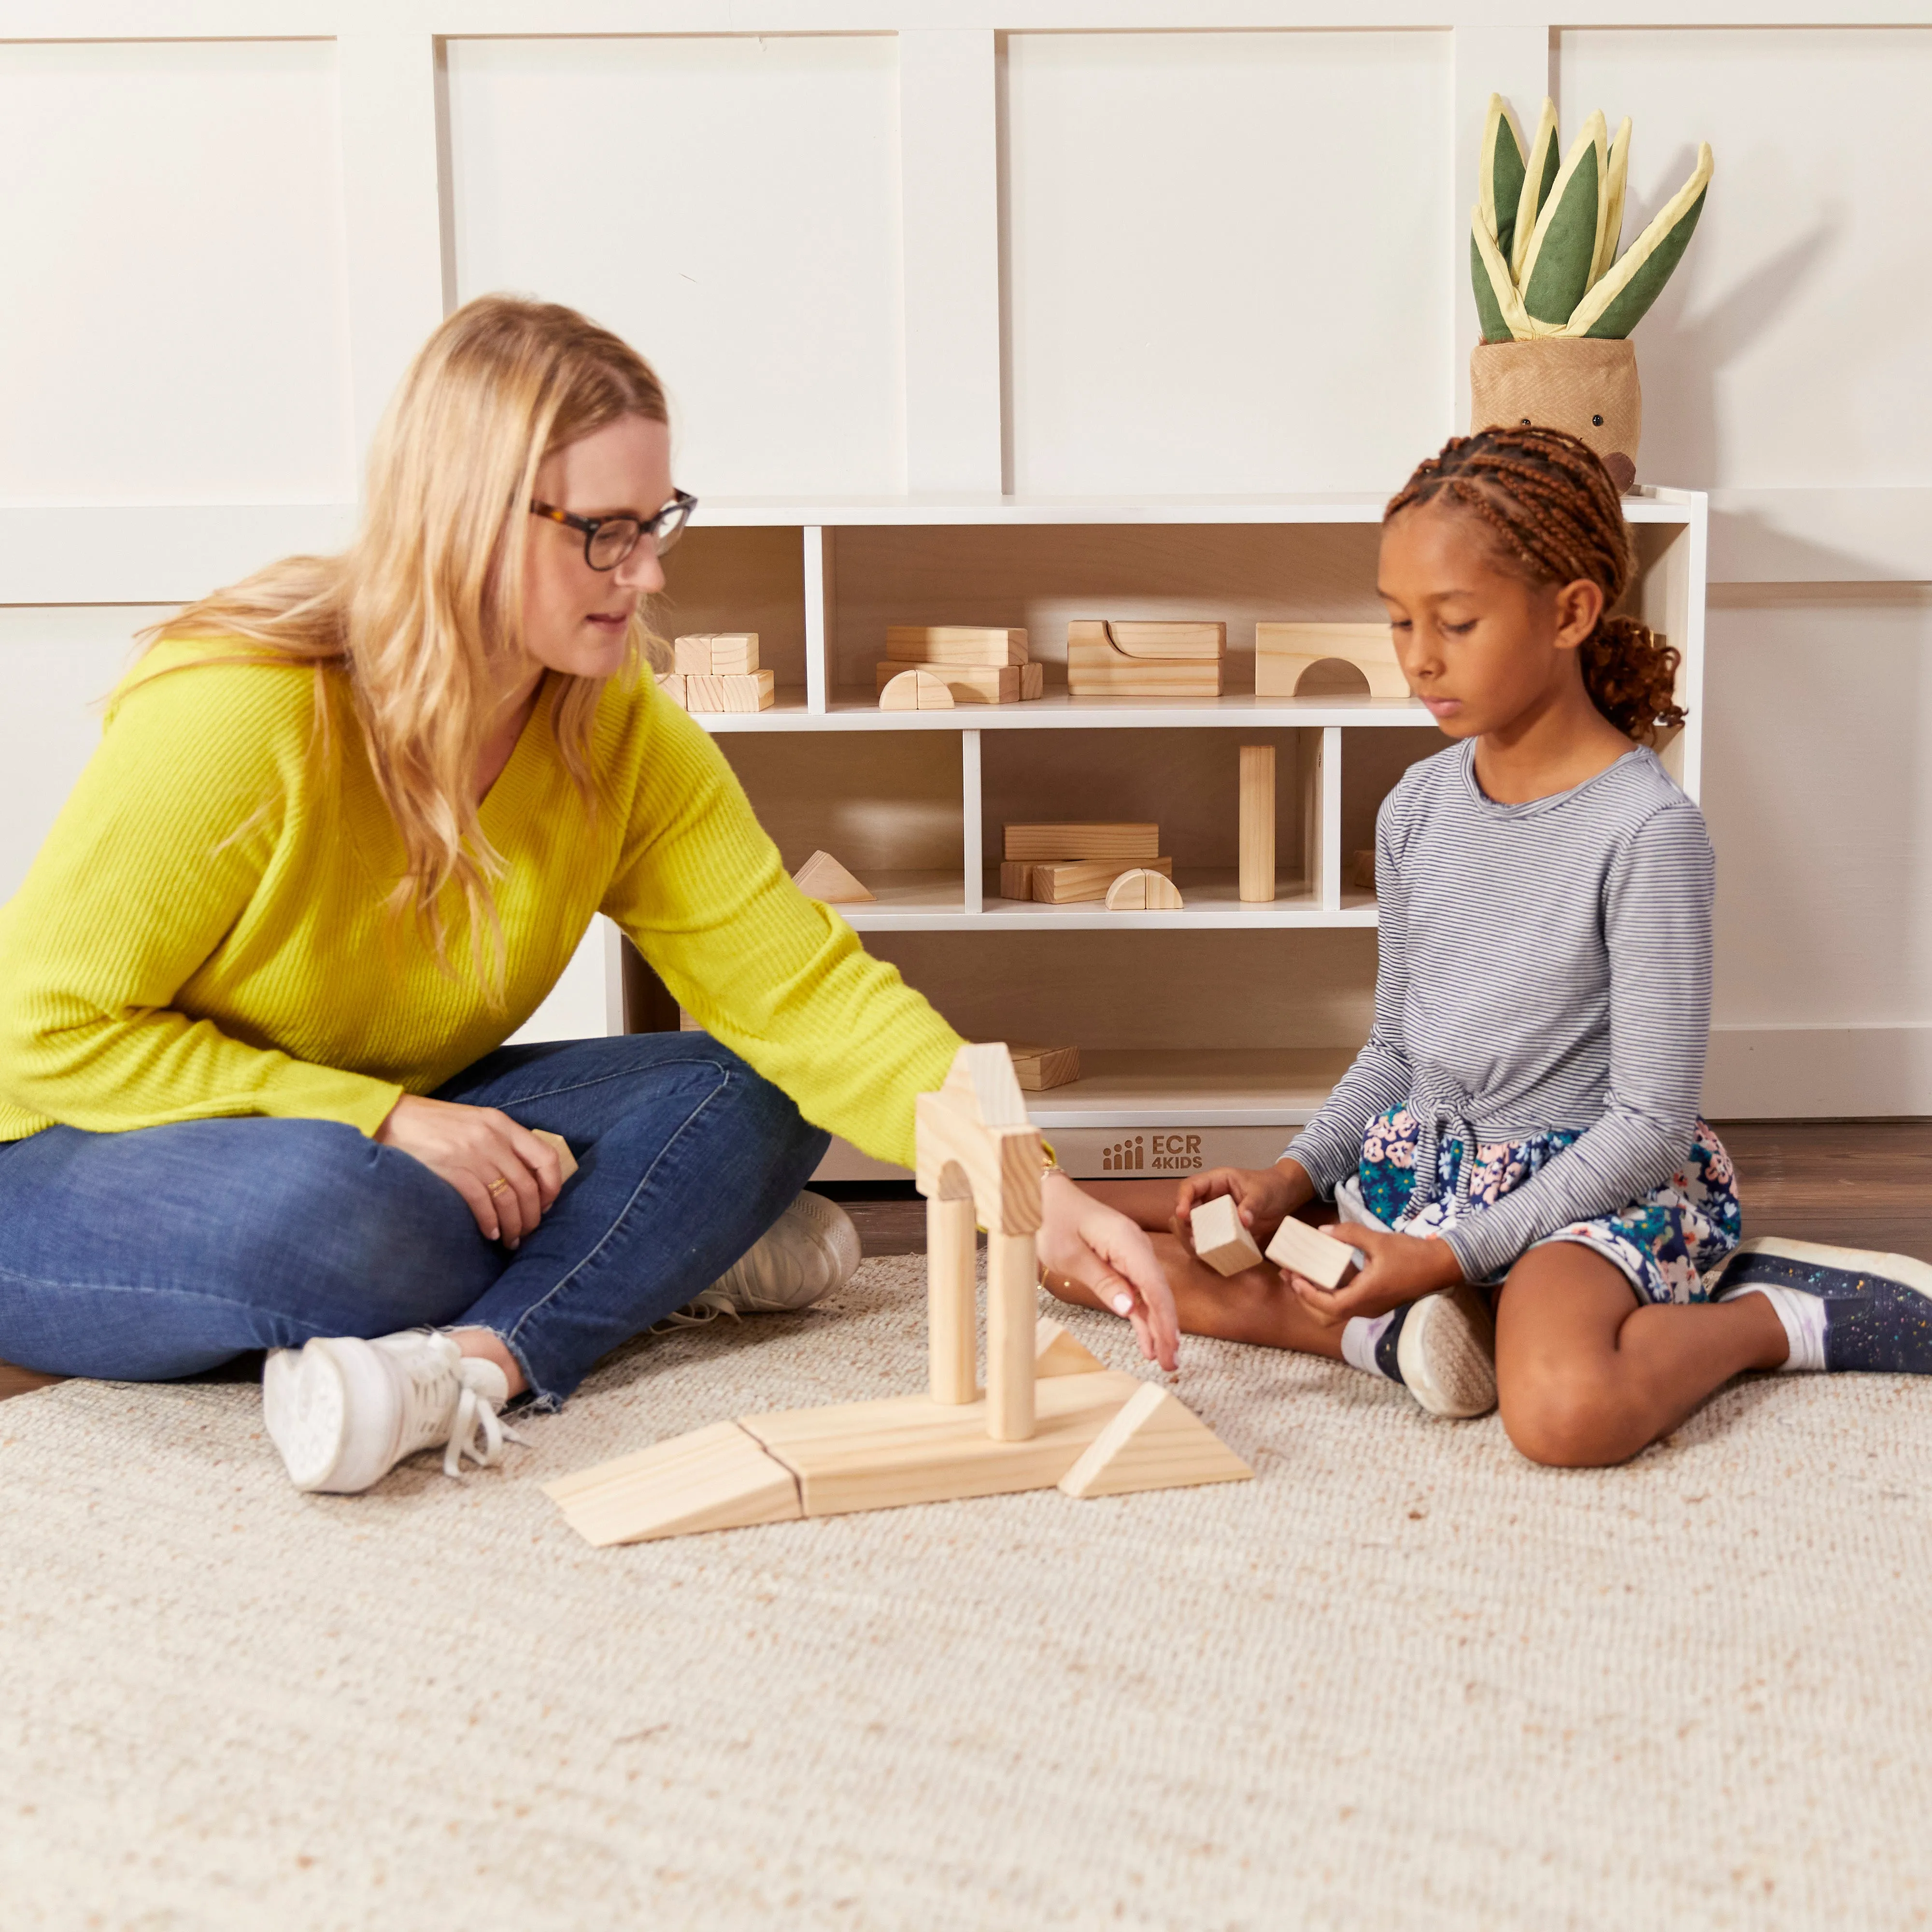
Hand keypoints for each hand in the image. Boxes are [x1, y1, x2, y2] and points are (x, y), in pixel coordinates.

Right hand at [375, 1094, 564, 1247]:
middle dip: (532, 1216)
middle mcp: (492, 1138)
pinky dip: (490, 1222)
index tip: (547, 1205)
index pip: (546, 1157)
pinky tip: (490, 1233)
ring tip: (510, 1240)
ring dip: (513, 1225)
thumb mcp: (474, 1123)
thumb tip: (524, 1178)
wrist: (389, 1119)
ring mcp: (472, 1154)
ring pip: (508, 1199)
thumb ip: (500, 1143)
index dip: (552, 1186)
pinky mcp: (451, 1170)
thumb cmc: (432, 1125)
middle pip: (527, 1186)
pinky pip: (481, 1203)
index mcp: (501, 1124)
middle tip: (527, 1233)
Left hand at [1037, 1171, 1180, 1371]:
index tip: (1169, 1346)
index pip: (1154, 1285)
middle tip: (1170, 1364)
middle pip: (1158, 1293)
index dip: (1164, 1318)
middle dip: (1166, 1329)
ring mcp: (1131, 1256)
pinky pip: (1137, 1292)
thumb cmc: (1053, 1220)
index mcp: (1126, 1241)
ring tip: (1163, 1360)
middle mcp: (1136, 1248)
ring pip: (1150, 1296)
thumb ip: (1102, 1281)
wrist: (1045, 1198)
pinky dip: (1142, 1316)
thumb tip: (1130, 1308)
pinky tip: (1148, 1341)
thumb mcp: (1070, 1255)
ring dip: (1156, 1328)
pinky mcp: (1122, 1263)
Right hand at [1172, 1158, 1313, 1251]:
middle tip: (1194, 1240)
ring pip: (1190, 1226)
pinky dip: (1203, 1248)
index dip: (1182, 1199)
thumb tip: (1243, 1221)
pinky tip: (1207, 1256)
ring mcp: (1213, 1214)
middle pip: (1185, 1209)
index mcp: (1216, 1181)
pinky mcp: (1220, 1229)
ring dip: (1191, 1238)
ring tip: (1200, 1250)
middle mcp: (1209, 1197)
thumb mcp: (1263, 1193)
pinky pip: (1205, 1238)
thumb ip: (1252, 1205)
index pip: (1190, 1186)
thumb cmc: (1272, 1187)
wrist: (1284, 1196)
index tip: (1183, 1215)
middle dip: (1184, 1225)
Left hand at [1283, 1224, 1464, 1327]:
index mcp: (1366, 1296)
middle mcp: (1366, 1308)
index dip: (1308, 1295)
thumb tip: (1322, 1232)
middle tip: (1290, 1275)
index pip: (1329, 1305)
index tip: (1294, 1278)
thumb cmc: (1411, 1254)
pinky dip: (1330, 1293)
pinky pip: (1346, 1303)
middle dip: (1305, 1296)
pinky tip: (1324, 1274)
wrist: (1441, 1266)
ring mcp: (1372, 1307)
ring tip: (1300, 1274)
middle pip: (1327, 1312)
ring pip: (1336, 1310)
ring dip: (1316, 1295)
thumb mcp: (1379, 1240)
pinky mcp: (1376, 1302)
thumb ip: (1349, 1234)